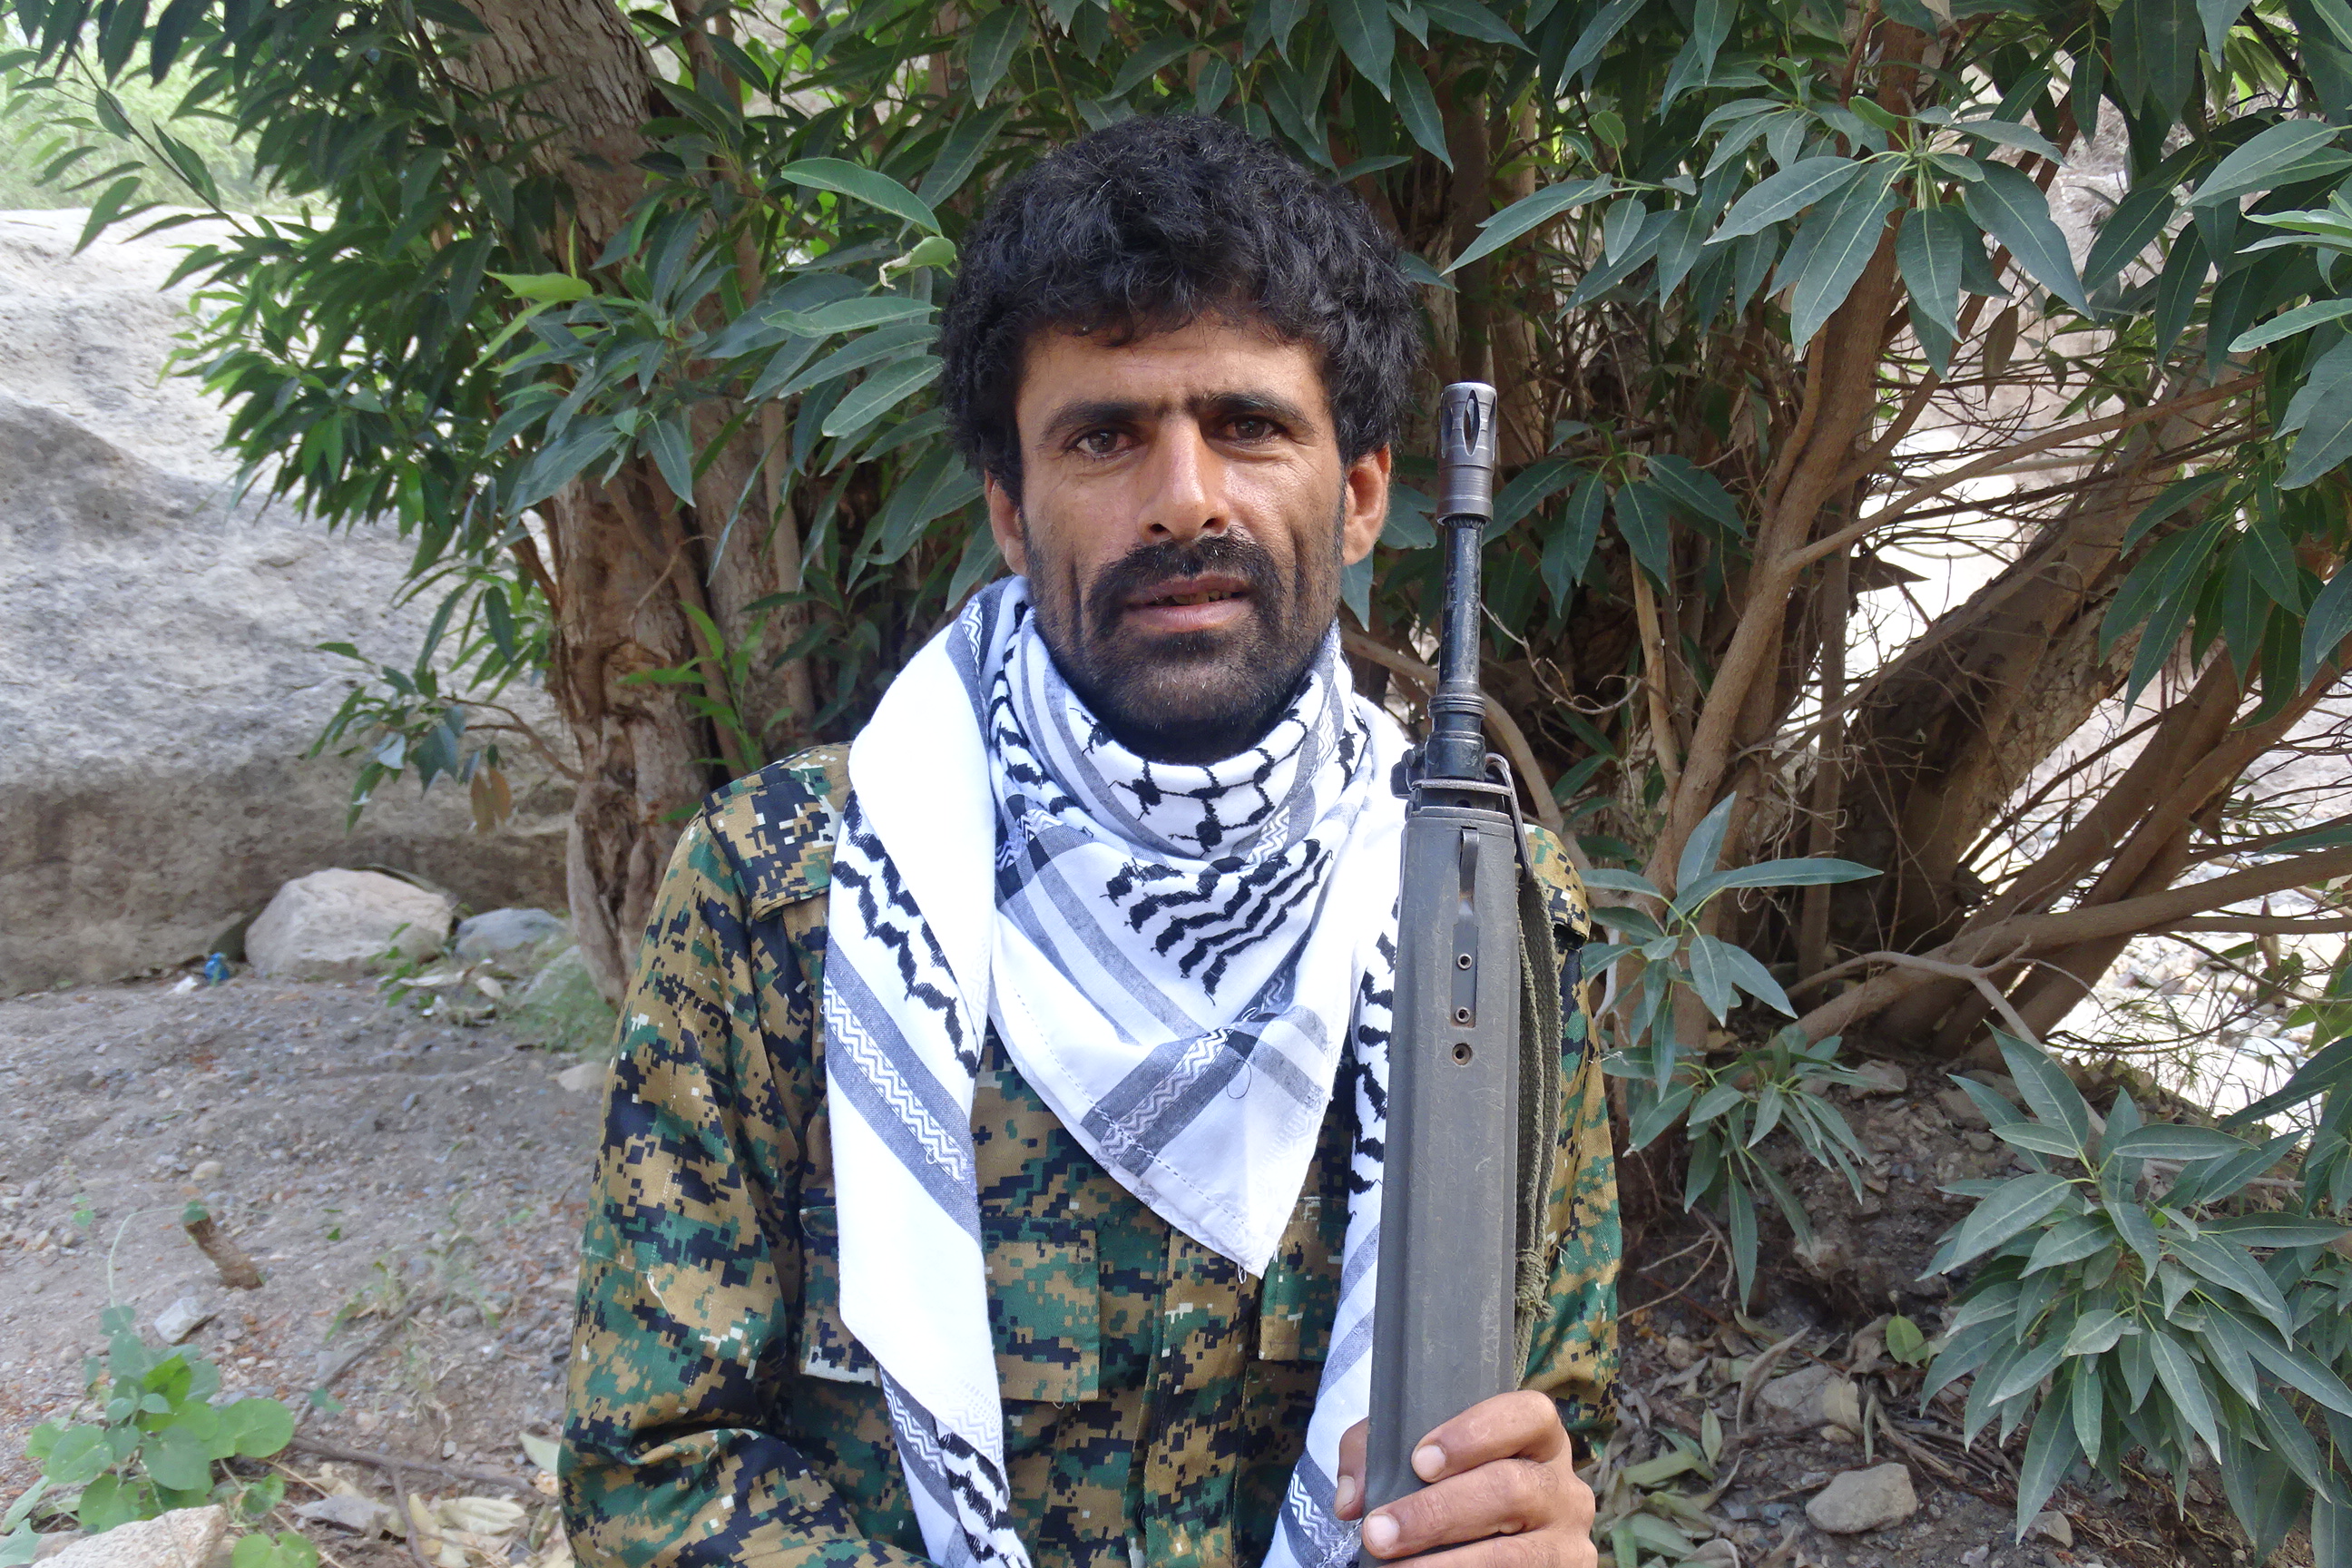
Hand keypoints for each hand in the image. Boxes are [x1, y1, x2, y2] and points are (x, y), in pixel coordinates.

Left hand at [1333, 1391, 1596, 1567]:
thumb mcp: (1420, 1453)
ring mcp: (1568, 1540)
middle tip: (1379, 1533)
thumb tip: (1351, 1501)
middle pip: (1509, 1490)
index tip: (1419, 1461)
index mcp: (1538, 1437)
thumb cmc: (1450, 1484)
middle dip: (1435, 1514)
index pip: (1528, 1415)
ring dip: (1446, 1566)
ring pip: (1513, 1555)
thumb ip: (1376, 1454)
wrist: (1489, 1538)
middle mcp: (1563, 1486)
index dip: (1475, 1434)